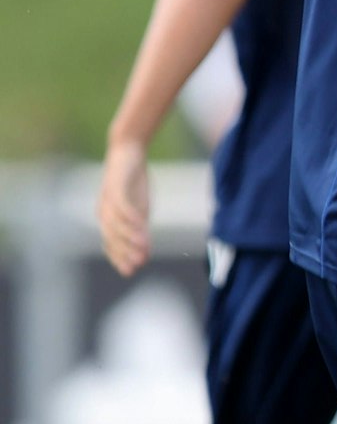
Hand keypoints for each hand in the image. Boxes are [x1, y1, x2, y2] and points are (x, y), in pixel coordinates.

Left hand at [97, 140, 150, 275]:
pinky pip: (122, 206)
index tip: (132, 271)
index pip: (111, 244)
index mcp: (109, 219)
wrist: (128, 152)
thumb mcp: (140, 207)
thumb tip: (145, 250)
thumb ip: (141, 227)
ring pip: (116, 225)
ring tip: (144, 248)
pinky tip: (143, 224)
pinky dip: (131, 217)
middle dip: (124, 252)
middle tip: (136, 266)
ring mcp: (108, 201)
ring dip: (129, 238)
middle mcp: (104, 213)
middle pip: (112, 238)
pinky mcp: (115, 188)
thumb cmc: (133, 181)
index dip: (120, 258)